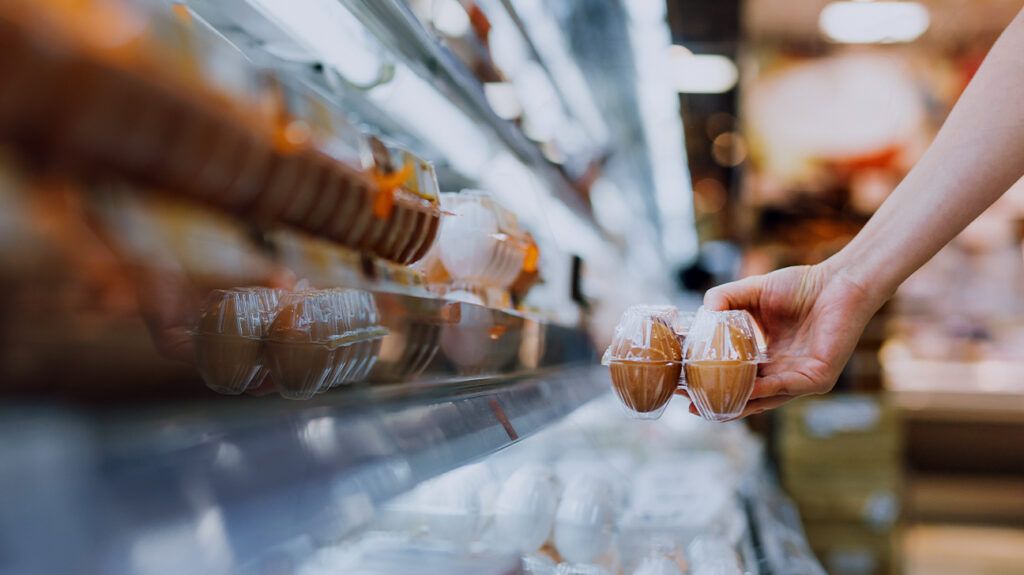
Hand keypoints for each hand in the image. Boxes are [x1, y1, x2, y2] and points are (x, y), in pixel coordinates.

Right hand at [680, 262, 882, 418]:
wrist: (840, 281)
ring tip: (709, 404)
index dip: (710, 383)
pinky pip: (786, 388)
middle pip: (746, 396)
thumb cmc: (801, 285)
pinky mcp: (818, 378)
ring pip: (764, 400)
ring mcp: (801, 379)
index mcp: (770, 358)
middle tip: (688, 403)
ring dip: (736, 403)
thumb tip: (701, 313)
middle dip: (717, 402)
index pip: (737, 378)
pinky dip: (763, 391)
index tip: (683, 385)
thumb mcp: (751, 292)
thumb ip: (725, 300)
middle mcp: (784, 373)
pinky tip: (744, 390)